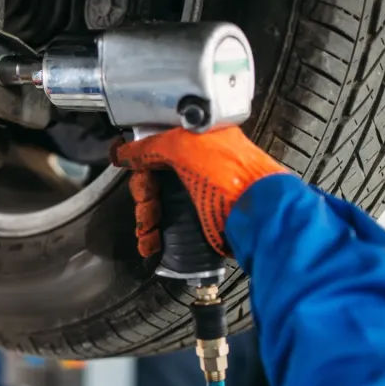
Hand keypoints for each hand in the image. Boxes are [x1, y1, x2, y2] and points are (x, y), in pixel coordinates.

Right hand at [113, 125, 288, 255]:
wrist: (259, 216)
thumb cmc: (234, 177)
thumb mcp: (184, 147)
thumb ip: (151, 145)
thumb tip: (125, 151)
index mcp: (200, 143)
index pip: (158, 147)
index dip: (140, 159)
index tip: (127, 167)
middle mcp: (201, 168)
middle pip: (155, 180)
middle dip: (143, 195)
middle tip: (146, 203)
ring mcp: (202, 195)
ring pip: (160, 206)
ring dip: (146, 219)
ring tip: (147, 230)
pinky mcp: (203, 221)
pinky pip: (170, 227)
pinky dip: (155, 236)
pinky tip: (150, 243)